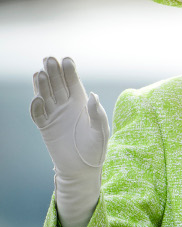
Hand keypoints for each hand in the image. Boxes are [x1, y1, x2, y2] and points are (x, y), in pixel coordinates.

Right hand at [31, 57, 108, 177]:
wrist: (83, 168)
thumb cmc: (96, 148)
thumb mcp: (100, 130)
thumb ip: (97, 114)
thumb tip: (93, 96)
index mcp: (81, 103)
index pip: (74, 83)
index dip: (70, 72)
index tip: (67, 60)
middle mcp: (67, 106)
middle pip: (58, 85)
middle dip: (53, 72)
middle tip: (49, 59)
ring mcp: (55, 115)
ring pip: (46, 96)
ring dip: (42, 85)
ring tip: (40, 72)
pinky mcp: (46, 127)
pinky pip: (38, 114)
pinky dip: (36, 106)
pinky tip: (37, 98)